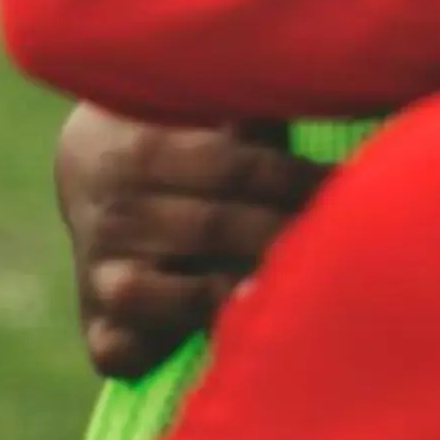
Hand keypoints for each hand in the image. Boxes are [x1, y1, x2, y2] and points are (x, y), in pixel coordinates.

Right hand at [53, 104, 327, 378]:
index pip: (238, 167)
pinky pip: (117, 351)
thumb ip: (254, 112)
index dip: (300, 179)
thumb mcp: (208, 108)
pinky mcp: (98, 325)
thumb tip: (328, 85)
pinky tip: (209, 343)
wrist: (91, 168)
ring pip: (154, 292)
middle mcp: (116, 213)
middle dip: (280, 234)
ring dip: (220, 295)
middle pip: (212, 227)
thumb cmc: (184, 133)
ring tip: (274, 292)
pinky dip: (151, 354)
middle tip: (333, 242)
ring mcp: (100, 272)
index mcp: (145, 150)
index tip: (348, 188)